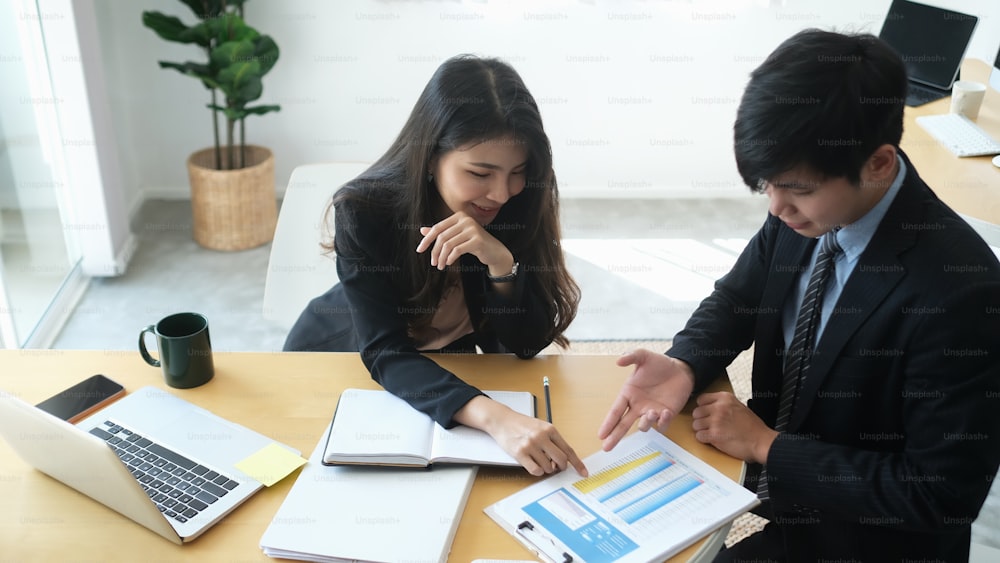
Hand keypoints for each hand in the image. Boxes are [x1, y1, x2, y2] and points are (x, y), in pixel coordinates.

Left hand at [416, 211, 513, 275]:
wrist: (494, 251)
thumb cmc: (474, 243)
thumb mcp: (456, 237)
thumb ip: (441, 232)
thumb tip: (422, 230)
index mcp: (459, 216)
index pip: (437, 228)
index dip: (427, 240)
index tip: (419, 250)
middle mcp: (466, 220)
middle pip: (442, 237)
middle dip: (435, 252)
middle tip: (433, 263)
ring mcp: (473, 229)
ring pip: (448, 245)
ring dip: (441, 257)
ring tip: (440, 265)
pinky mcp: (477, 240)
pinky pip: (457, 250)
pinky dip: (450, 258)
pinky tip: (448, 263)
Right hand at [456, 395, 587, 476]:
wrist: (502, 420)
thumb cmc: (522, 424)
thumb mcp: (541, 427)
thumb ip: (552, 441)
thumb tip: (563, 460)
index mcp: (550, 429)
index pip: (568, 450)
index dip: (577, 463)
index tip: (583, 472)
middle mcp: (541, 437)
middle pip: (561, 460)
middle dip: (561, 467)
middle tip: (557, 467)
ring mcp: (531, 445)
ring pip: (548, 467)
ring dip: (546, 469)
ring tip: (539, 460)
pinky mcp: (520, 453)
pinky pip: (536, 470)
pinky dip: (537, 471)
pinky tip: (533, 464)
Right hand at [598, 350, 694, 450]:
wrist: (681, 369)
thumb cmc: (660, 364)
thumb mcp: (644, 356)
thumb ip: (631, 356)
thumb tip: (618, 360)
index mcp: (629, 394)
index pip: (616, 411)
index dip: (608, 423)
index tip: (600, 435)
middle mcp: (638, 406)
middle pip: (623, 425)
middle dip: (615, 436)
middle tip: (607, 448)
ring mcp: (651, 412)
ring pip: (644, 426)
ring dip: (645, 423)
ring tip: (650, 413)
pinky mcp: (666, 415)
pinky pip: (661, 425)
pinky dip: (662, 422)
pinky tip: (665, 413)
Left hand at [691, 392, 776, 463]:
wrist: (761, 441)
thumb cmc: (752, 427)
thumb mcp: (738, 406)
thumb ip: (723, 404)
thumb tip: (708, 406)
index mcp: (725, 398)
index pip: (701, 399)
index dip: (703, 408)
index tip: (706, 414)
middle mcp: (719, 407)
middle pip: (696, 412)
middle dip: (702, 420)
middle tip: (710, 426)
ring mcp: (716, 421)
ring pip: (695, 425)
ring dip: (702, 430)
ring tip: (713, 433)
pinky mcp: (714, 434)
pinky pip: (699, 436)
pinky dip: (704, 439)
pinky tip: (713, 439)